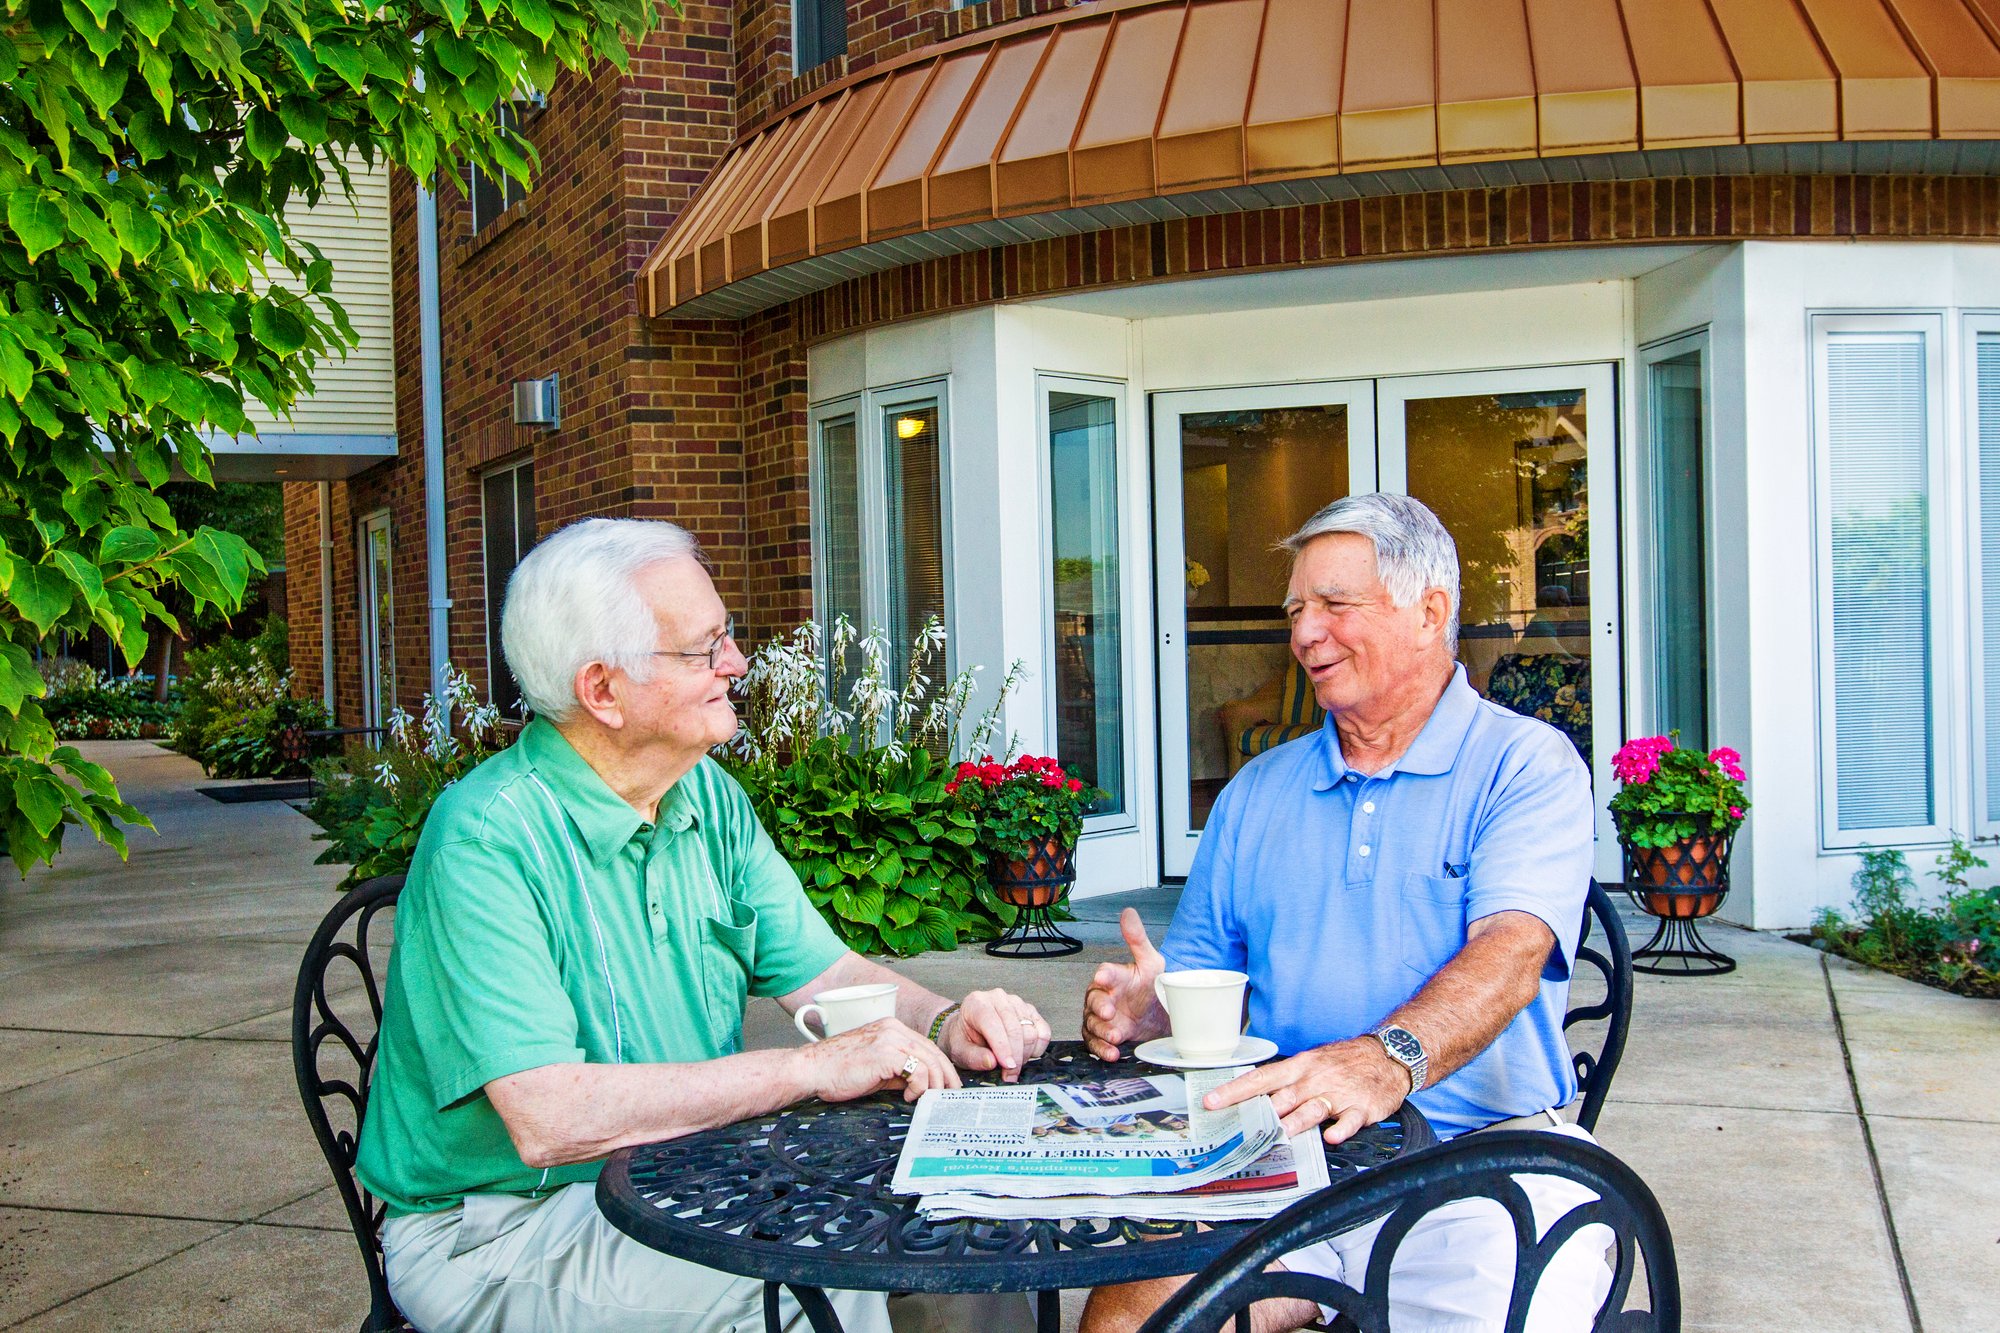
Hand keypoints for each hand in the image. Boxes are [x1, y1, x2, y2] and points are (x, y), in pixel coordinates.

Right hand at [795, 1018, 959, 1103]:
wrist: (811, 1069)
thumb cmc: (837, 1071)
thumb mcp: (875, 1067)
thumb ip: (898, 1071)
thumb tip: (920, 1084)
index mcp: (891, 1028)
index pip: (927, 1046)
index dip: (942, 1066)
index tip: (947, 1085)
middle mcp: (893, 1029)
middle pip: (933, 1052)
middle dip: (946, 1076)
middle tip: (950, 1096)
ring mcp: (889, 1039)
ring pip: (930, 1061)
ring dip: (934, 1084)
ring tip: (925, 1099)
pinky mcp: (885, 1054)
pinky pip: (917, 1070)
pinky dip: (919, 1087)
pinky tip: (909, 1097)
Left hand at [939, 989, 1051, 1081]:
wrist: (969, 1030)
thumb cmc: (964, 1039)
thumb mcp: (959, 1051)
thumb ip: (973, 1057)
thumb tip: (991, 1061)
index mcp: (977, 1003)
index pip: (994, 1024)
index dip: (1002, 1048)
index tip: (1007, 1067)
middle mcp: (998, 998)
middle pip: (1016, 1029)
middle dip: (1015, 1056)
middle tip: (1010, 1075)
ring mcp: (1017, 1002)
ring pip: (1031, 1032)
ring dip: (1025, 1054)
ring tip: (1012, 1064)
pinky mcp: (1030, 1011)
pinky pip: (1043, 1032)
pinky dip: (1037, 1048)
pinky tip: (1025, 1054)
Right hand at [1082, 908, 1169, 1060]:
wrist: (1158, 1017)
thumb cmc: (1150, 987)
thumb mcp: (1150, 963)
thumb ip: (1137, 940)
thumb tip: (1128, 913)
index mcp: (1114, 977)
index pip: (1106, 973)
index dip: (1105, 975)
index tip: (1104, 977)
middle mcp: (1103, 996)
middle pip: (1094, 1000)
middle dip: (1100, 1006)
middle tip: (1109, 1011)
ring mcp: (1101, 1018)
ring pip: (1092, 1023)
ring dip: (1102, 1030)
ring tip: (1115, 1035)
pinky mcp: (1102, 1036)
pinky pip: (1095, 1043)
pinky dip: (1103, 1049)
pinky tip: (1112, 1052)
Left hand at [1200, 1036, 1410, 1144]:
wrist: (1388, 1055)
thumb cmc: (1343, 1062)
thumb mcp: (1311, 1063)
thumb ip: (1285, 1083)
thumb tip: (1253, 1102)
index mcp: (1299, 1067)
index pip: (1260, 1079)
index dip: (1234, 1091)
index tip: (1211, 1102)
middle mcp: (1314, 1080)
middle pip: (1282, 1097)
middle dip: (1259, 1112)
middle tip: (1239, 1127)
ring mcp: (1338, 1094)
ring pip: (1312, 1109)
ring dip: (1295, 1121)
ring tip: (1280, 1133)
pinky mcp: (1361, 1107)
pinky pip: (1349, 1120)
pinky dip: (1341, 1128)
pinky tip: (1331, 1137)